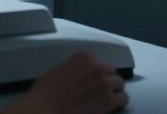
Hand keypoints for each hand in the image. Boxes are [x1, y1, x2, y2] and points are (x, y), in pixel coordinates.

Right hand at [2, 51, 127, 113]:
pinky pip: (123, 99)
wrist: (42, 109)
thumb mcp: (59, 71)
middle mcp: (97, 66)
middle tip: (99, 93)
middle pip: (112, 72)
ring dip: (114, 92)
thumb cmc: (44, 94)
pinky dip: (118, 103)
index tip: (91, 83)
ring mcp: (104, 82)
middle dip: (107, 81)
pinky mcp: (109, 99)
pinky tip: (111, 108)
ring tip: (106, 101)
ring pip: (120, 84)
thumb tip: (83, 77)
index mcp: (84, 57)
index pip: (99, 63)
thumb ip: (75, 69)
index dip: (96, 75)